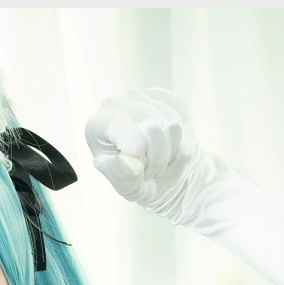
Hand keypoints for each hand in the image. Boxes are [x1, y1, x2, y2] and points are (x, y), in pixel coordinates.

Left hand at [84, 88, 224, 225]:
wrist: (154, 174)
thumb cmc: (134, 180)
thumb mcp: (126, 188)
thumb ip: (125, 178)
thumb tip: (130, 163)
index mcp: (98, 125)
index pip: (124, 128)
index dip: (137, 153)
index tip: (138, 169)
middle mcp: (118, 103)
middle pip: (152, 126)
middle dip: (158, 158)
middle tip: (153, 174)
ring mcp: (142, 96)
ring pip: (172, 123)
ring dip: (173, 154)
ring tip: (162, 166)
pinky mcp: (165, 98)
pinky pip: (184, 120)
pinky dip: (185, 147)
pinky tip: (173, 157)